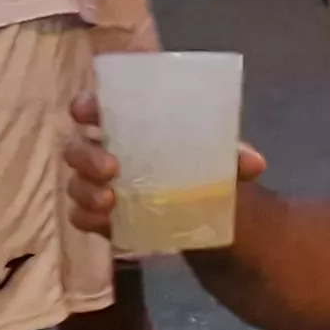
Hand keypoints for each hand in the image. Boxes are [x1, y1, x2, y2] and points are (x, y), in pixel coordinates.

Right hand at [63, 90, 263, 238]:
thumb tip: (253, 163)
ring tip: (109, 202)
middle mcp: (104, 149)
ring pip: (75, 182)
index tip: (87, 113)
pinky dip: (90, 219)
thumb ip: (234, 155)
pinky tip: (106, 223)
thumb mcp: (220, 157)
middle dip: (86, 155)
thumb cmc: (201, 164)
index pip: (95, 105)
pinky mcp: (100, 215)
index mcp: (127, 122)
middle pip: (78, 145)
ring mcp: (97, 183)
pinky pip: (82, 216)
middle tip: (111, 168)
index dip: (85, 106)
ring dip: (86, 191)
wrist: (204, 210)